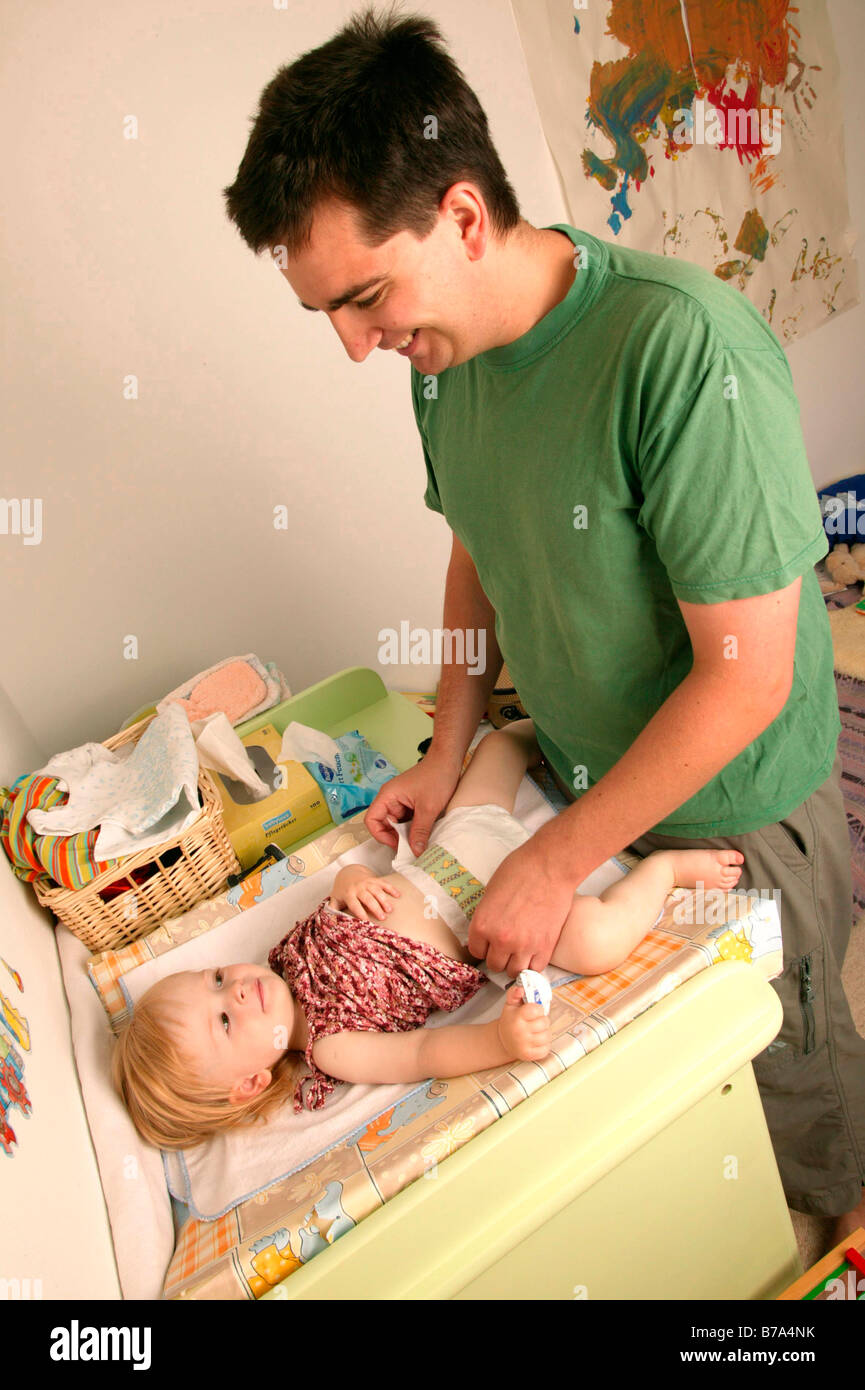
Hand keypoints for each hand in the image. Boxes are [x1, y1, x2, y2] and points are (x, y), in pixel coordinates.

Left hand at [335, 873, 400, 921]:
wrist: (348, 872)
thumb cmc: (342, 890)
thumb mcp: (335, 898)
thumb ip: (332, 908)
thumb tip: (329, 920)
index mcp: (348, 894)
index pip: (355, 904)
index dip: (360, 913)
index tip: (367, 921)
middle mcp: (358, 887)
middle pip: (368, 898)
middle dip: (376, 908)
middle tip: (383, 917)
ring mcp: (367, 882)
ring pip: (377, 891)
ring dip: (384, 900)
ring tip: (390, 910)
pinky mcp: (374, 879)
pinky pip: (384, 883)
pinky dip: (391, 889)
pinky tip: (398, 895)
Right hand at [364, 751, 462, 855]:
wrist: (449, 761)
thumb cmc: (436, 776)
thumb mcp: (428, 808)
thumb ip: (420, 831)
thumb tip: (416, 851)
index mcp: (388, 796)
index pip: (372, 820)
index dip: (381, 835)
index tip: (397, 845)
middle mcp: (391, 799)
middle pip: (384, 824)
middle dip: (395, 838)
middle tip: (411, 848)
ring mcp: (401, 802)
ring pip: (397, 825)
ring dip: (406, 834)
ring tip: (419, 843)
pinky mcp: (411, 804)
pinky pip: (407, 821)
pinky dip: (414, 829)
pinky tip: (423, 835)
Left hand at [467, 830, 577, 976]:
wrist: (550, 867)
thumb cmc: (520, 870)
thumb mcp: (491, 892)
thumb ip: (487, 917)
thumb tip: (487, 931)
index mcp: (482, 925)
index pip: (476, 951)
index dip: (484, 946)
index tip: (490, 942)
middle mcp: (500, 940)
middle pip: (495, 965)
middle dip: (499, 956)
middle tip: (506, 946)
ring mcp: (524, 946)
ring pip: (514, 972)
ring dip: (515, 963)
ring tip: (520, 951)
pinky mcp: (546, 947)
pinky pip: (535, 969)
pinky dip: (533, 963)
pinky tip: (534, 952)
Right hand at [496, 985, 552, 1061]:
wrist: (503, 1041)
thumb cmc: (510, 1021)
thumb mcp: (510, 1005)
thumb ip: (514, 993)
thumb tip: (521, 988)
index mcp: (516, 1017)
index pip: (537, 1009)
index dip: (538, 1009)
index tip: (533, 1011)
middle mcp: (520, 1032)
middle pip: (544, 1022)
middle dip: (542, 1020)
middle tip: (535, 1022)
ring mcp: (525, 1045)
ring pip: (547, 1036)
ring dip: (544, 1033)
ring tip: (536, 1031)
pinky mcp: (529, 1055)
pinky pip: (546, 1048)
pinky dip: (544, 1045)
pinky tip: (536, 1041)